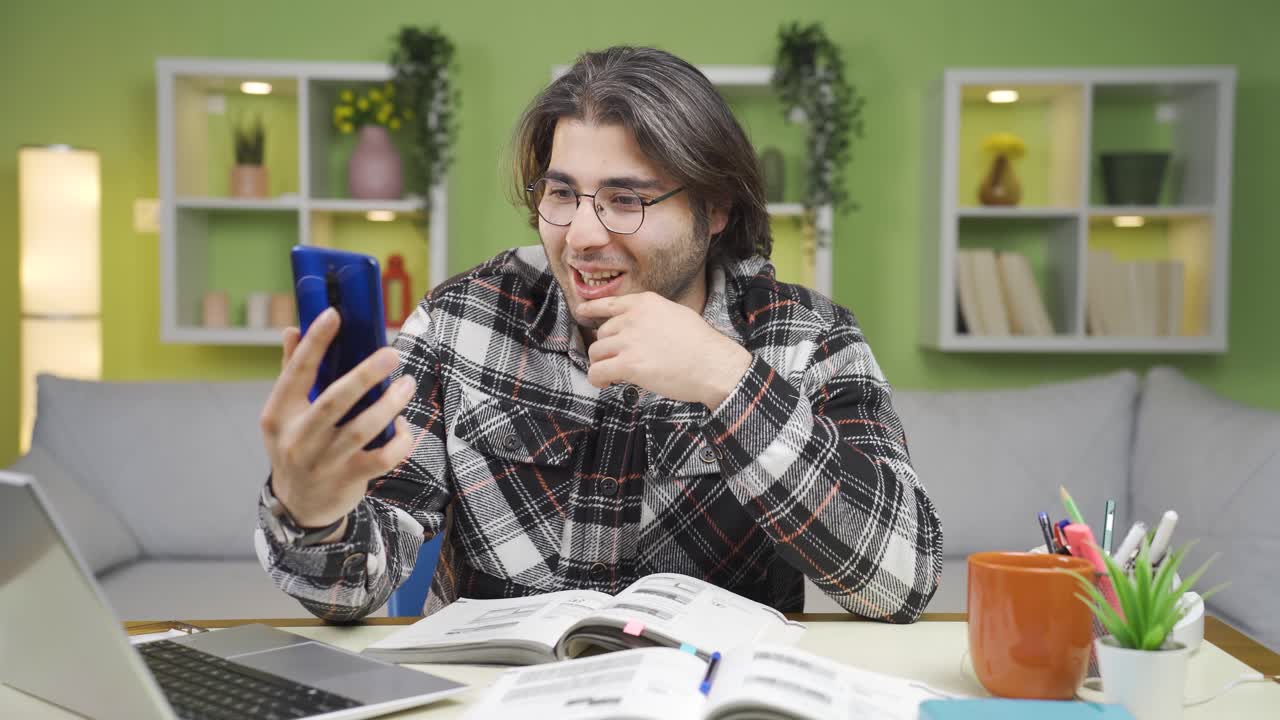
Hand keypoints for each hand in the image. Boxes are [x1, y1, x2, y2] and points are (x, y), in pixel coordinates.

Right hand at [259, 308, 416, 534]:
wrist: (298, 507)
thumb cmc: (295, 447)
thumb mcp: (284, 415)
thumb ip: (291, 373)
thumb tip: (293, 329)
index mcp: (278, 414)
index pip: (296, 372)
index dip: (314, 342)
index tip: (334, 314)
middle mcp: (298, 438)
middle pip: (334, 400)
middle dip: (365, 374)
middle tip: (391, 353)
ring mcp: (323, 461)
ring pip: (362, 429)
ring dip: (389, 404)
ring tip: (407, 384)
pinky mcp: (348, 480)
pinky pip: (381, 458)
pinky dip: (399, 441)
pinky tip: (404, 425)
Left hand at [579, 292, 751, 409]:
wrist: (713, 365)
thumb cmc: (701, 344)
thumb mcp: (675, 314)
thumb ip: (650, 316)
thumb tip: (633, 328)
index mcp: (645, 303)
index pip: (608, 303)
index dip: (591, 309)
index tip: (582, 313)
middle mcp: (633, 318)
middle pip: (602, 333)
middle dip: (607, 348)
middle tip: (618, 361)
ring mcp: (629, 341)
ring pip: (596, 352)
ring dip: (601, 364)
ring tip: (613, 374)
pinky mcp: (628, 364)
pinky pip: (598, 371)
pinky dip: (597, 379)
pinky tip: (605, 383)